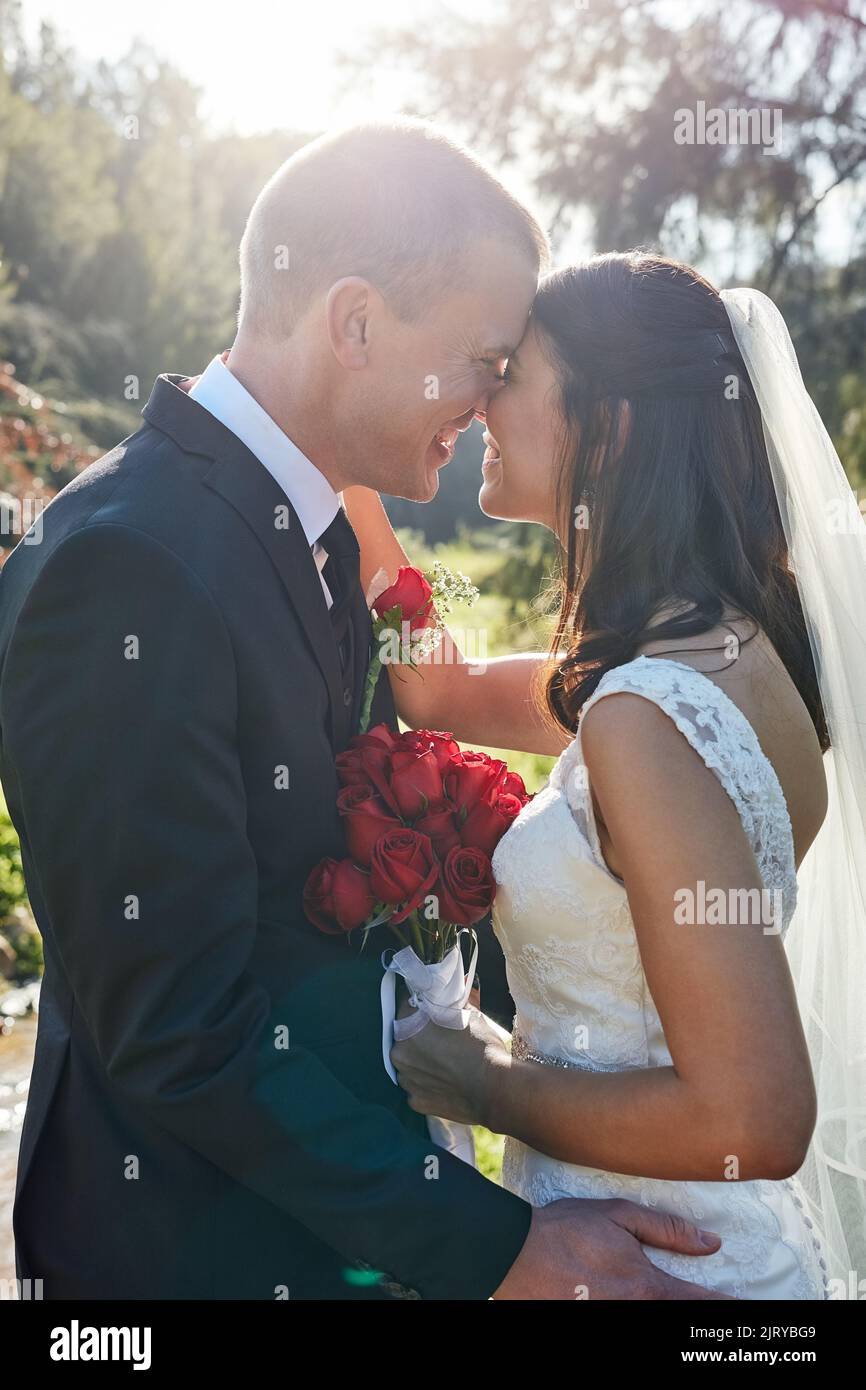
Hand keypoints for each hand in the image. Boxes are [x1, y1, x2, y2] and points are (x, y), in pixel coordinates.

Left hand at [391, 1003, 508, 1127]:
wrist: (494, 1089)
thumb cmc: (482, 1049)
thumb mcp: (468, 1014)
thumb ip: (449, 1005)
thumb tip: (447, 998)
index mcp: (410, 1024)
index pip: (404, 1003)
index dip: (417, 1004)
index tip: (426, 1007)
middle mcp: (400, 1051)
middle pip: (404, 1036)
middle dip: (418, 1034)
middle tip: (440, 1037)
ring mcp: (406, 1078)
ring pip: (408, 1063)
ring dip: (420, 1061)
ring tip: (445, 1062)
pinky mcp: (415, 1100)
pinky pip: (417, 1086)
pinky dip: (428, 1083)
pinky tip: (446, 1081)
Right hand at [493, 1198, 732, 1299]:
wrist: (516, 1255)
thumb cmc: (567, 1229)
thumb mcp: (619, 1215)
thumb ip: (668, 1230)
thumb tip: (710, 1242)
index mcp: (646, 1285)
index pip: (698, 1301)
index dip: (724, 1305)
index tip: (742, 1305)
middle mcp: (634, 1311)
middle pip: (678, 1319)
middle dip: (698, 1318)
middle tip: (716, 1310)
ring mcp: (612, 1321)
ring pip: (653, 1320)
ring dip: (668, 1313)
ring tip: (678, 1309)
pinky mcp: (591, 1325)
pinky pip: (625, 1321)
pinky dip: (638, 1309)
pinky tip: (633, 1298)